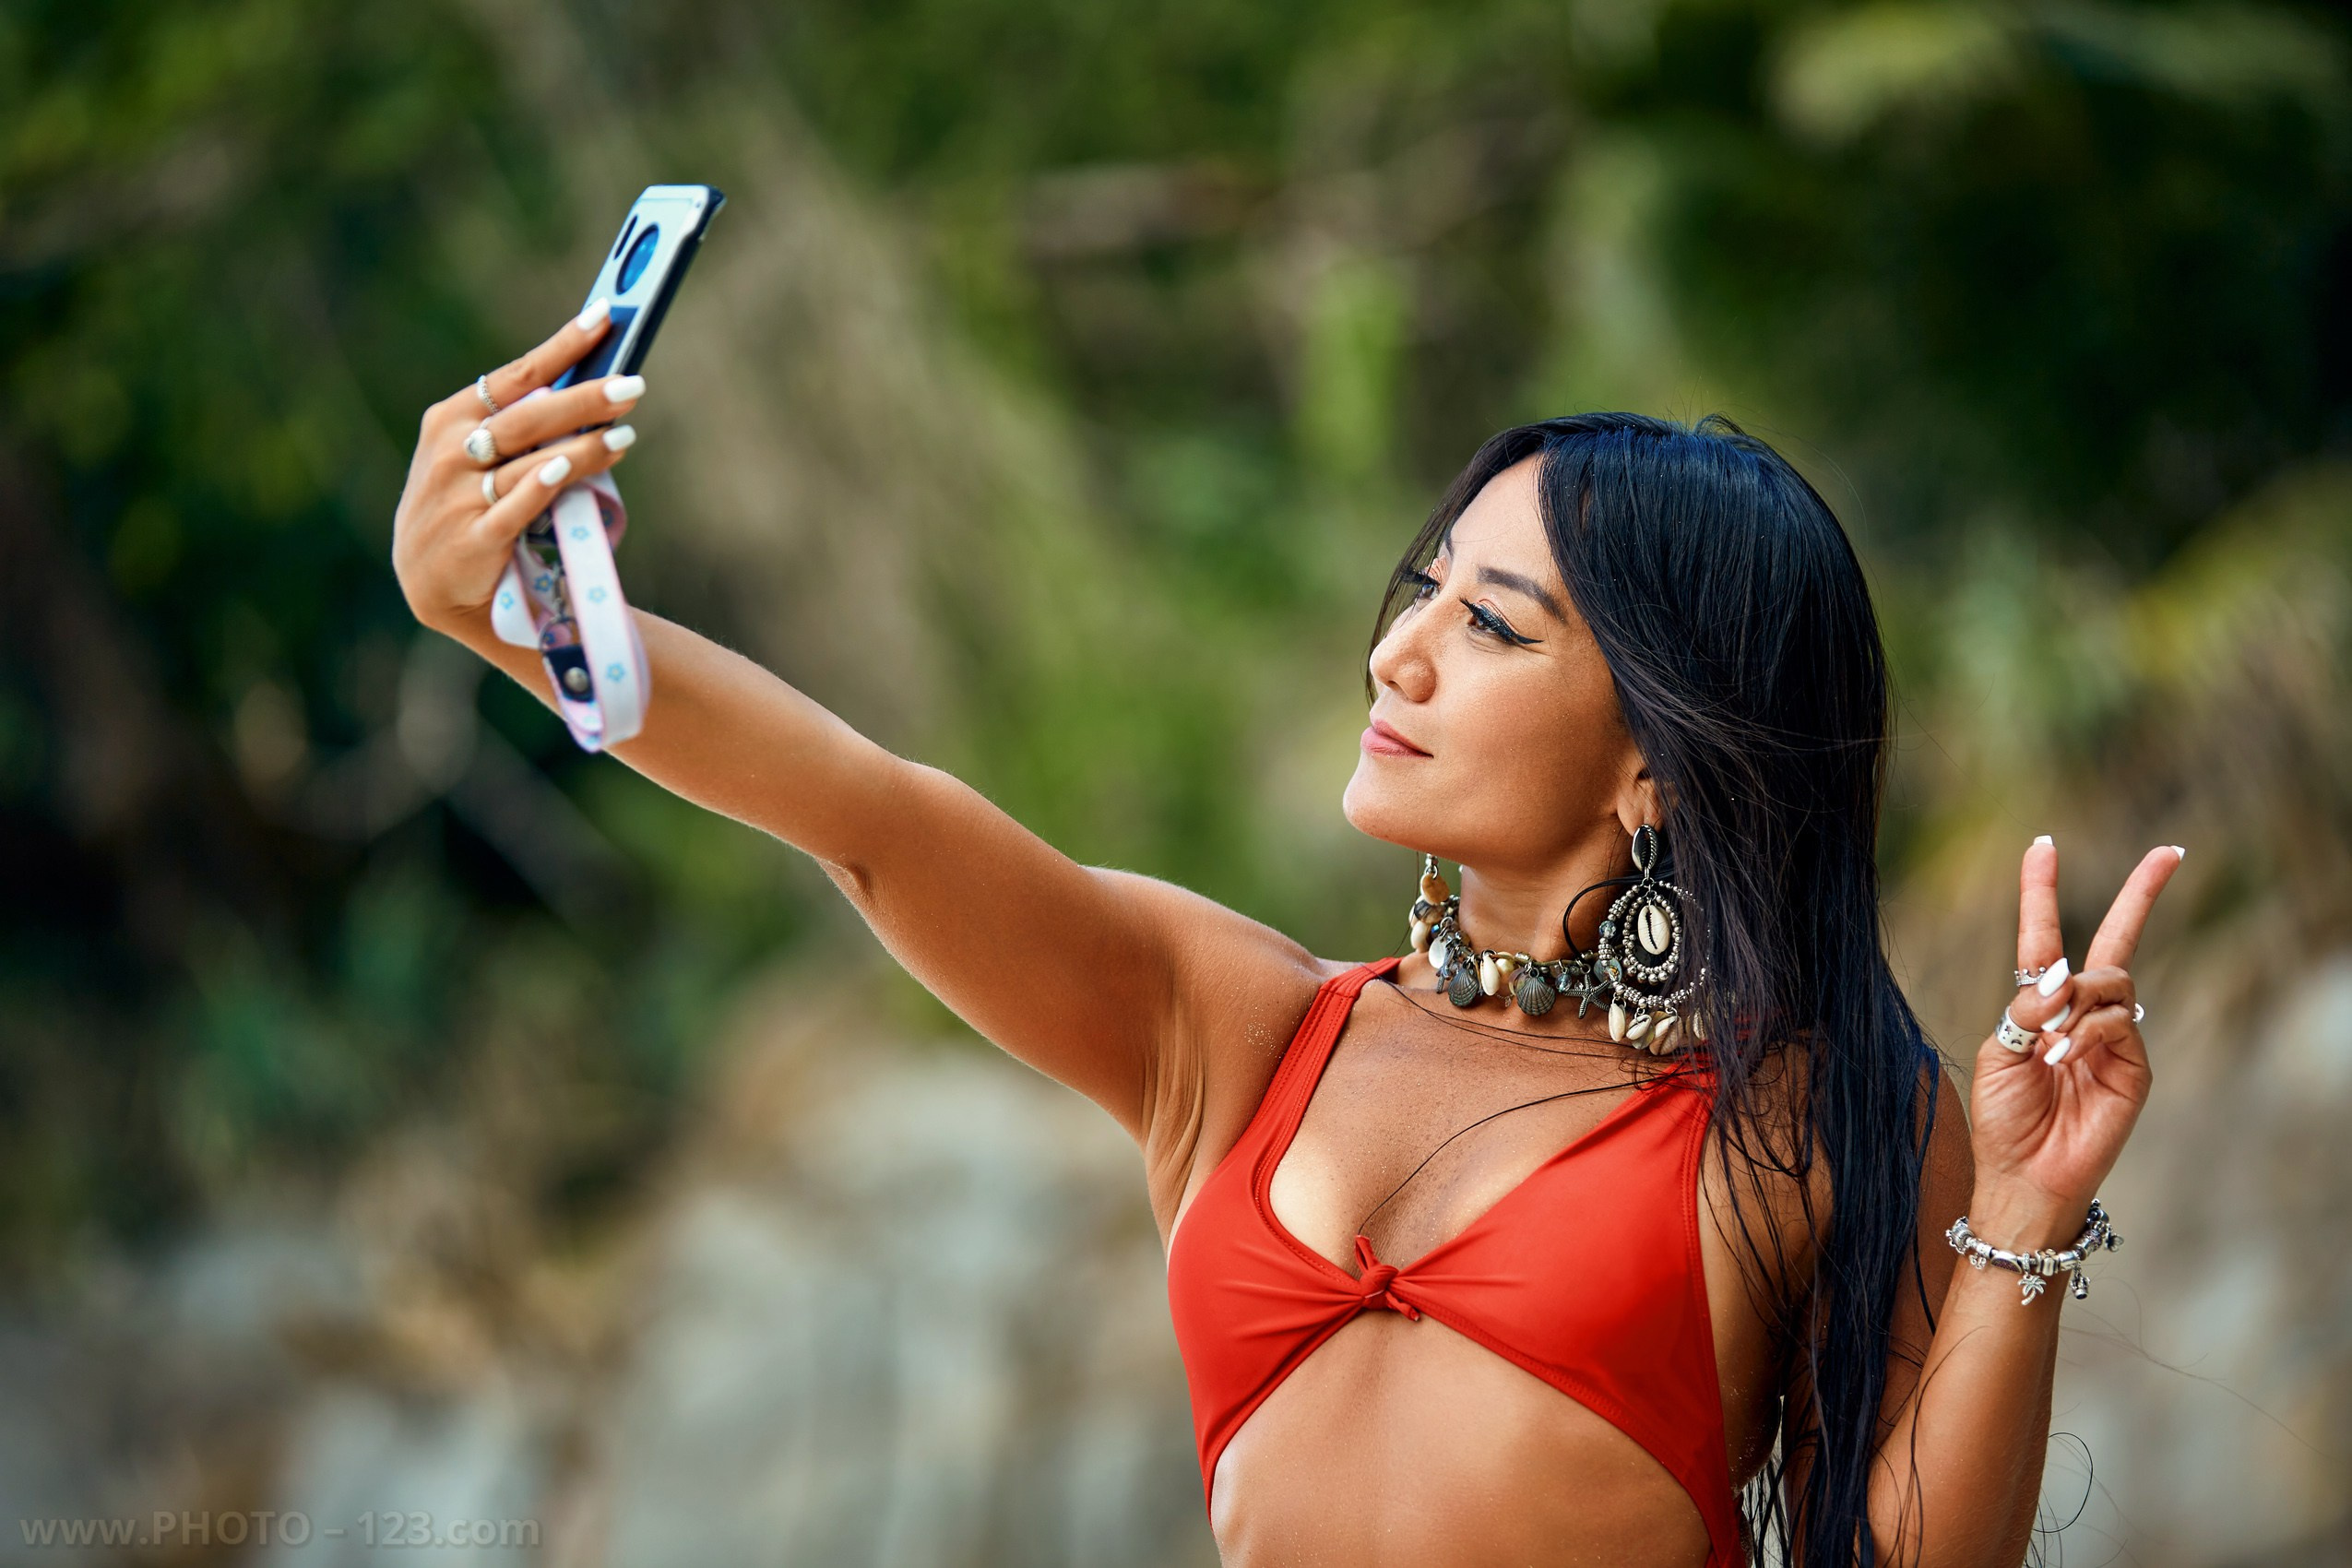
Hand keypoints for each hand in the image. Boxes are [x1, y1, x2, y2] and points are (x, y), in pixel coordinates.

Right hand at [391, 302, 644, 642]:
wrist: (434, 582)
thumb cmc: (468, 505)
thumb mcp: (478, 457)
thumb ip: (522, 425)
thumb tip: (590, 386)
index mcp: (451, 418)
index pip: (518, 375)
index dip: (562, 346)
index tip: (605, 318)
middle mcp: (450, 451)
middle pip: (530, 416)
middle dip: (584, 399)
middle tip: (632, 386)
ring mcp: (457, 496)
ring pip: (529, 462)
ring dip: (580, 447)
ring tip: (624, 435)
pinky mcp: (472, 539)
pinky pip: (513, 508)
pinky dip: (539, 487)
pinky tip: (565, 470)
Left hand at [1968, 837, 2183, 1236]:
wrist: (2024, 1173)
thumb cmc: (2003, 1117)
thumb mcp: (1996, 1050)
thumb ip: (2025, 1006)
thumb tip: (2062, 975)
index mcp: (2039, 1003)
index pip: (2044, 935)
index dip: (2041, 890)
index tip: (2043, 843)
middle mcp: (2081, 1012)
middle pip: (2116, 940)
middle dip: (2142, 893)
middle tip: (2169, 851)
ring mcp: (2114, 1036)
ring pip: (2112, 980)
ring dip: (2075, 1002)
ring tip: (2048, 1044)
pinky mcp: (2135, 1065)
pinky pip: (2119, 1021)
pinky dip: (2086, 1032)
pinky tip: (2063, 1058)